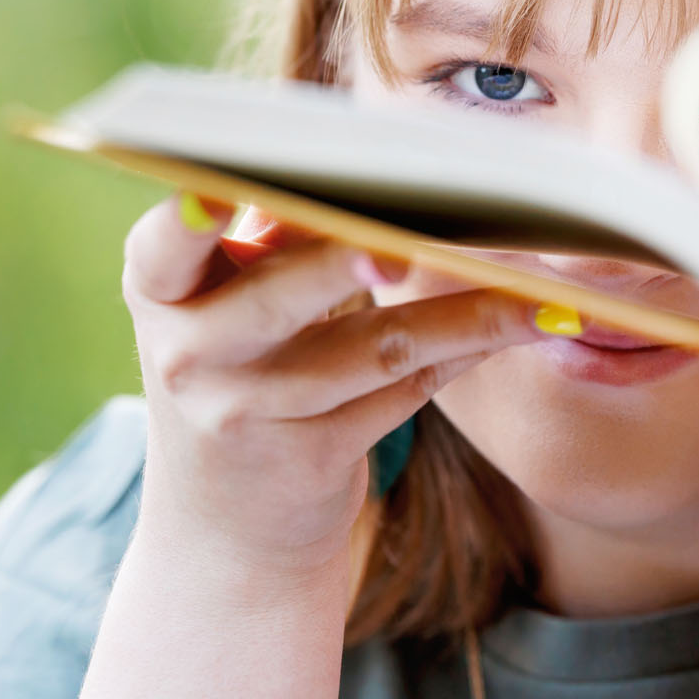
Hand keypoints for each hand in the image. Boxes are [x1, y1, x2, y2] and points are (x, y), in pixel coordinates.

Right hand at [119, 192, 544, 574]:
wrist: (224, 528)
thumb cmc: (237, 369)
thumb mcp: (224, 306)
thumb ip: (275, 241)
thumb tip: (367, 170)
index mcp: (160, 292)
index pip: (162, 246)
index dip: (190, 219)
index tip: (224, 188)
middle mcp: (191, 357)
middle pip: (280, 299)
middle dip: (343, 266)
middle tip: (403, 243)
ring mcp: (251, 415)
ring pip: (375, 349)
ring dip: (467, 314)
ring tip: (538, 288)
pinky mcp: (312, 461)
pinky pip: (407, 391)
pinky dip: (469, 350)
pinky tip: (522, 322)